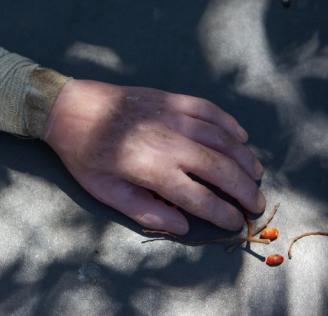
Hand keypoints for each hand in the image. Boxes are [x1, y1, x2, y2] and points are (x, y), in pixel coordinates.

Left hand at [43, 79, 264, 233]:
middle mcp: (173, 143)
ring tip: (257, 174)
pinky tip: (242, 138)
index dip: (222, 214)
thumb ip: (145, 210)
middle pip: (222, 169)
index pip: (200, 198)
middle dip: (245, 190)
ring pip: (224, 140)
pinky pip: (212, 112)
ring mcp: (177, 118)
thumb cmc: (86, 155)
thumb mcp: (106, 192)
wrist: (70, 107)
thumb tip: (181, 226)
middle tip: (257, 204)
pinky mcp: (175, 100)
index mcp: (154, 170)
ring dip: (245, 159)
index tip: (236, 223)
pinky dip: (231, 126)